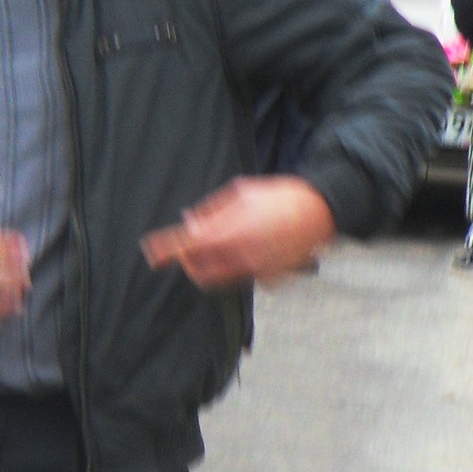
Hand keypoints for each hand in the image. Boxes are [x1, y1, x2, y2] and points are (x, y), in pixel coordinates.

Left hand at [141, 177, 336, 288]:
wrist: (320, 210)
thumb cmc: (280, 195)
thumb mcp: (241, 192)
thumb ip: (211, 210)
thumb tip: (188, 222)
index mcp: (233, 231)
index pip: (190, 246)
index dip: (167, 250)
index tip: (151, 253)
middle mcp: (242, 255)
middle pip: (200, 271)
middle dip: (188, 263)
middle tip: (184, 251)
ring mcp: (257, 270)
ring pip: (219, 278)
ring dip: (209, 266)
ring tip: (220, 245)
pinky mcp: (269, 279)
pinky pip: (242, 276)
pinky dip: (236, 265)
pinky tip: (252, 245)